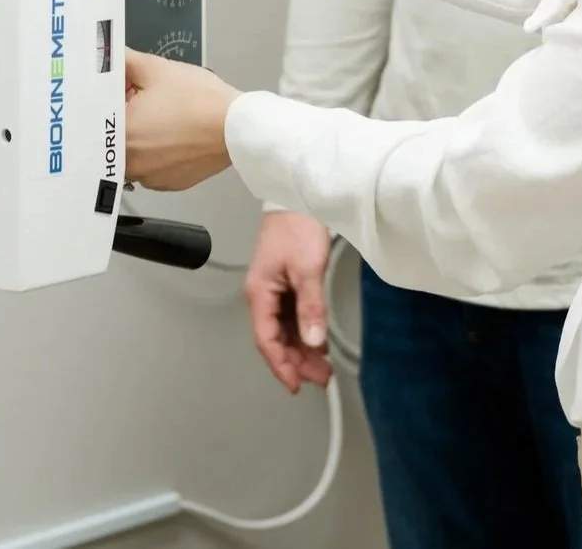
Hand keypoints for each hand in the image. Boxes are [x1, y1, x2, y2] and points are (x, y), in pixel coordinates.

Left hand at [122, 49, 239, 190]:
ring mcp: (149, 177)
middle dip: (125, 119)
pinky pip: (152, 168)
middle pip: (114, 138)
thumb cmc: (200, 101)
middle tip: (143, 103)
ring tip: (163, 120)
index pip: (99, 116)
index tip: (121, 93)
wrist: (237, 127)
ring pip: (133, 155)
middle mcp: (130, 162)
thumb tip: (111, 55)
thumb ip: (126, 60)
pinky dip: (158, 154)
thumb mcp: (157, 69)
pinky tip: (174, 137)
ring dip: (141, 139)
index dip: (109, 101)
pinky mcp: (168, 184)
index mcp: (122, 133)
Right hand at [247, 212, 334, 392]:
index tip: (296, 383)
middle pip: (275, 339)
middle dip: (295, 361)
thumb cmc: (296, 225)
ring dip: (301, 349)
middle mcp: (263, 295)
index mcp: (259, 293)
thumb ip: (311, 307)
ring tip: (322, 366)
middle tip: (319, 378)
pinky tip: (317, 341)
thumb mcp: (307, 269)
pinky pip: (291, 317)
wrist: (298, 197)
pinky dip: (304, 332)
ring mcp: (274, 290)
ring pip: (284, 330)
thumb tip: (313, 340)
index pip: (267, 340)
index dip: (281, 365)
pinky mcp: (286, 284)